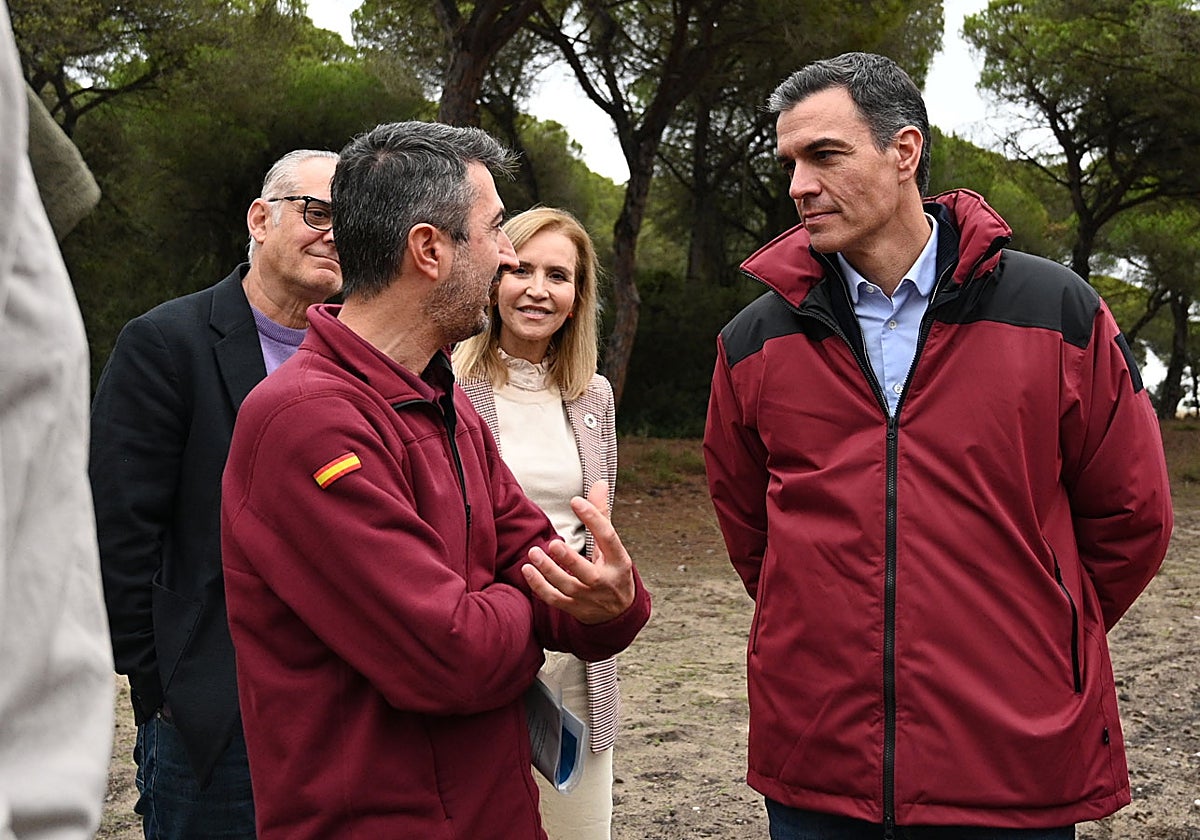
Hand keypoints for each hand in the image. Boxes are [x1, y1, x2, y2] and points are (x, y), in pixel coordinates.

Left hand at [522, 479, 636, 624]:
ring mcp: (589, 598)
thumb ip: (602, 514)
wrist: (619, 613)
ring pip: (566, 586)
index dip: (594, 518)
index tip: (576, 500)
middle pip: (587, 573)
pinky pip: (554, 599)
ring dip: (548, 570)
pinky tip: (527, 570)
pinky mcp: (574, 608)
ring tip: (534, 552)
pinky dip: (539, 586)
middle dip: (568, 559)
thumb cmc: (613, 571)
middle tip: (552, 543)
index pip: (609, 538)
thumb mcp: (613, 546)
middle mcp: (605, 581)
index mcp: (619, 561)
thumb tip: (598, 482)